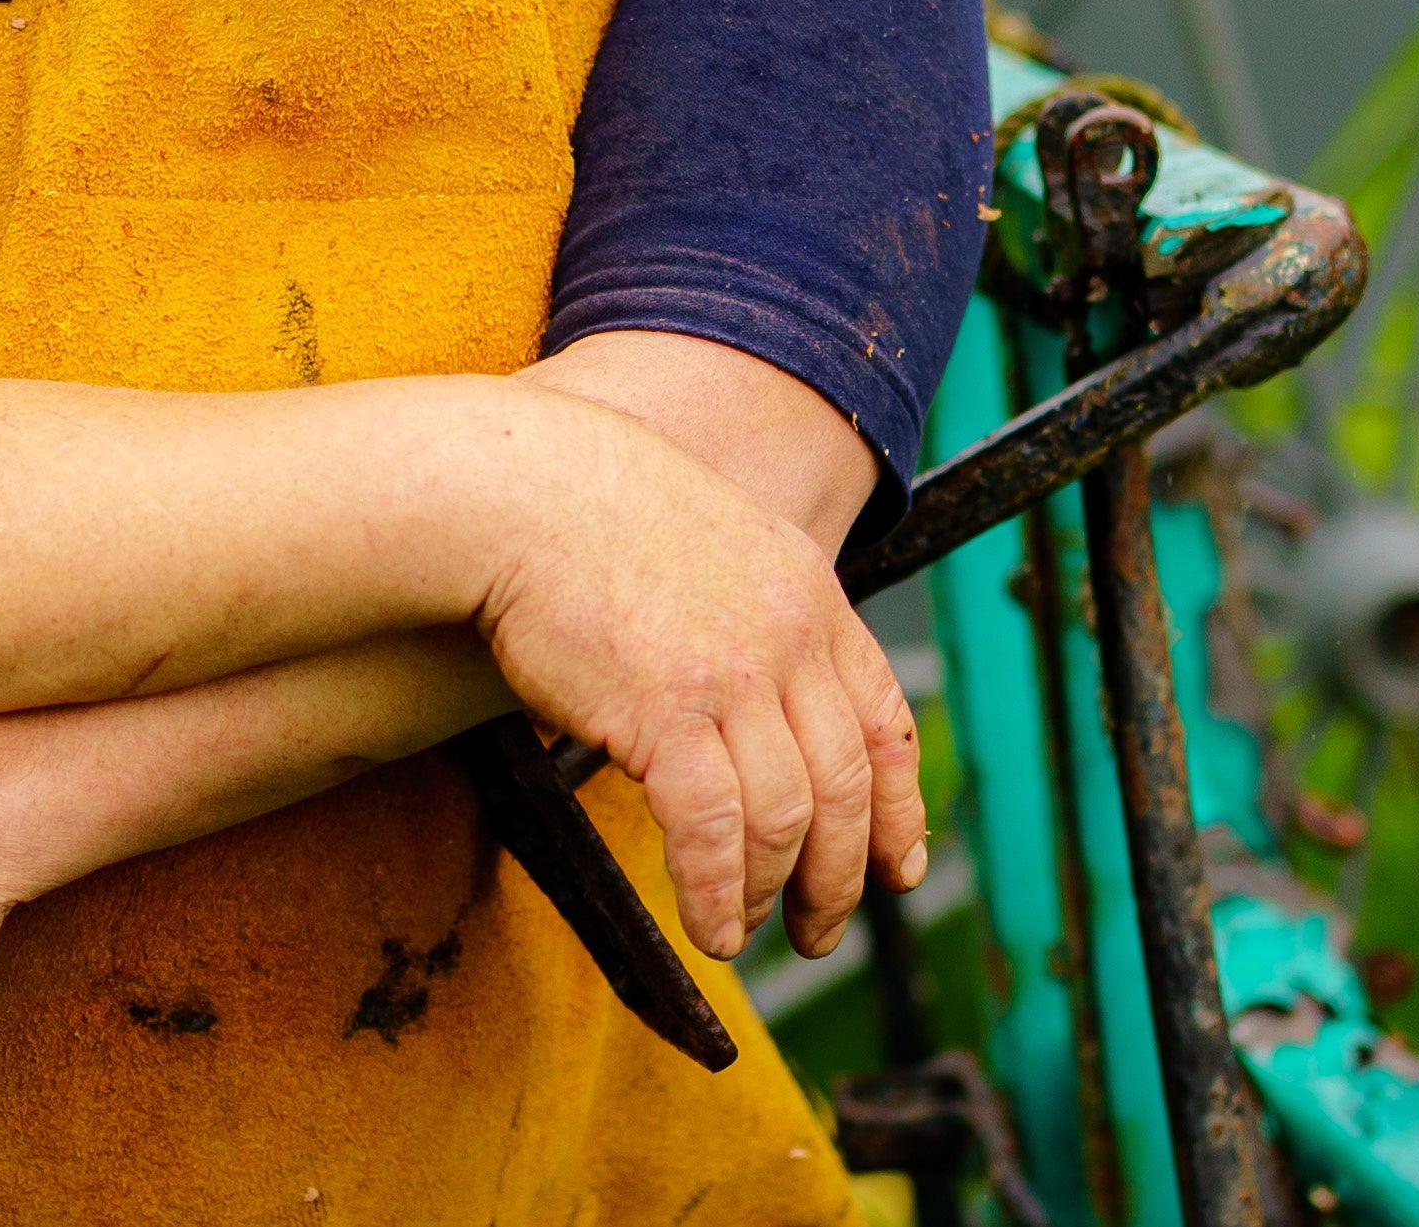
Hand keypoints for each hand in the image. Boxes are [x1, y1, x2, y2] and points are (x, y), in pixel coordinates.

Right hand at [470, 397, 927, 963]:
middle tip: (816, 930)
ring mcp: (733, 675)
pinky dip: (716, 892)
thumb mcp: (710, 541)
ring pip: (786, 818)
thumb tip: (752, 695)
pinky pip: (712, 830)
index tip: (899, 867)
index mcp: (810, 595)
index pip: (884, 722)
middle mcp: (789, 637)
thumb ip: (751, 611)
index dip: (898, 809)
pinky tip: (706, 926)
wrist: (520, 488)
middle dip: (840, 877)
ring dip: (768, 892)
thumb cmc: (586, 510)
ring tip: (743, 930)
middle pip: (844, 785)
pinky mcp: (665, 711)